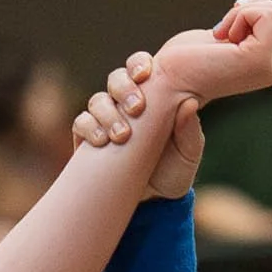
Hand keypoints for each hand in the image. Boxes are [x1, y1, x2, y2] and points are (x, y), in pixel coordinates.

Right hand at [73, 50, 203, 199]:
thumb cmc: (173, 174)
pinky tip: (102, 142)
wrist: (152, 207)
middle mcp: (125, 104)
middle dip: (123, 88)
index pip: (140, 68)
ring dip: (108, 112)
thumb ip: (189, 132)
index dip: (139, 64)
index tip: (145, 75)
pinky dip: (89, 128)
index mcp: (151, 96)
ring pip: (98, 100)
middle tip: (137, 108)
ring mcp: (105, 120)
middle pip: (116, 79)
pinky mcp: (87, 140)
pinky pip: (81, 123)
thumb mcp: (188, 156)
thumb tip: (189, 104)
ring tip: (122, 136)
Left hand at [152, 0, 271, 108]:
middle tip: (224, 32)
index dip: (254, 11)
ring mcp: (270, 68)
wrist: (167, 81)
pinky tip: (221, 37)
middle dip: (252, 8)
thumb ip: (257, 24)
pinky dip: (241, 15)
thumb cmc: (187, 57)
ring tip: (222, 36)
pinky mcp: (261, 61)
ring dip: (244, 12)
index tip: (227, 31)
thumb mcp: (229, 34)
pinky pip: (267, 15)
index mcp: (269, 65)